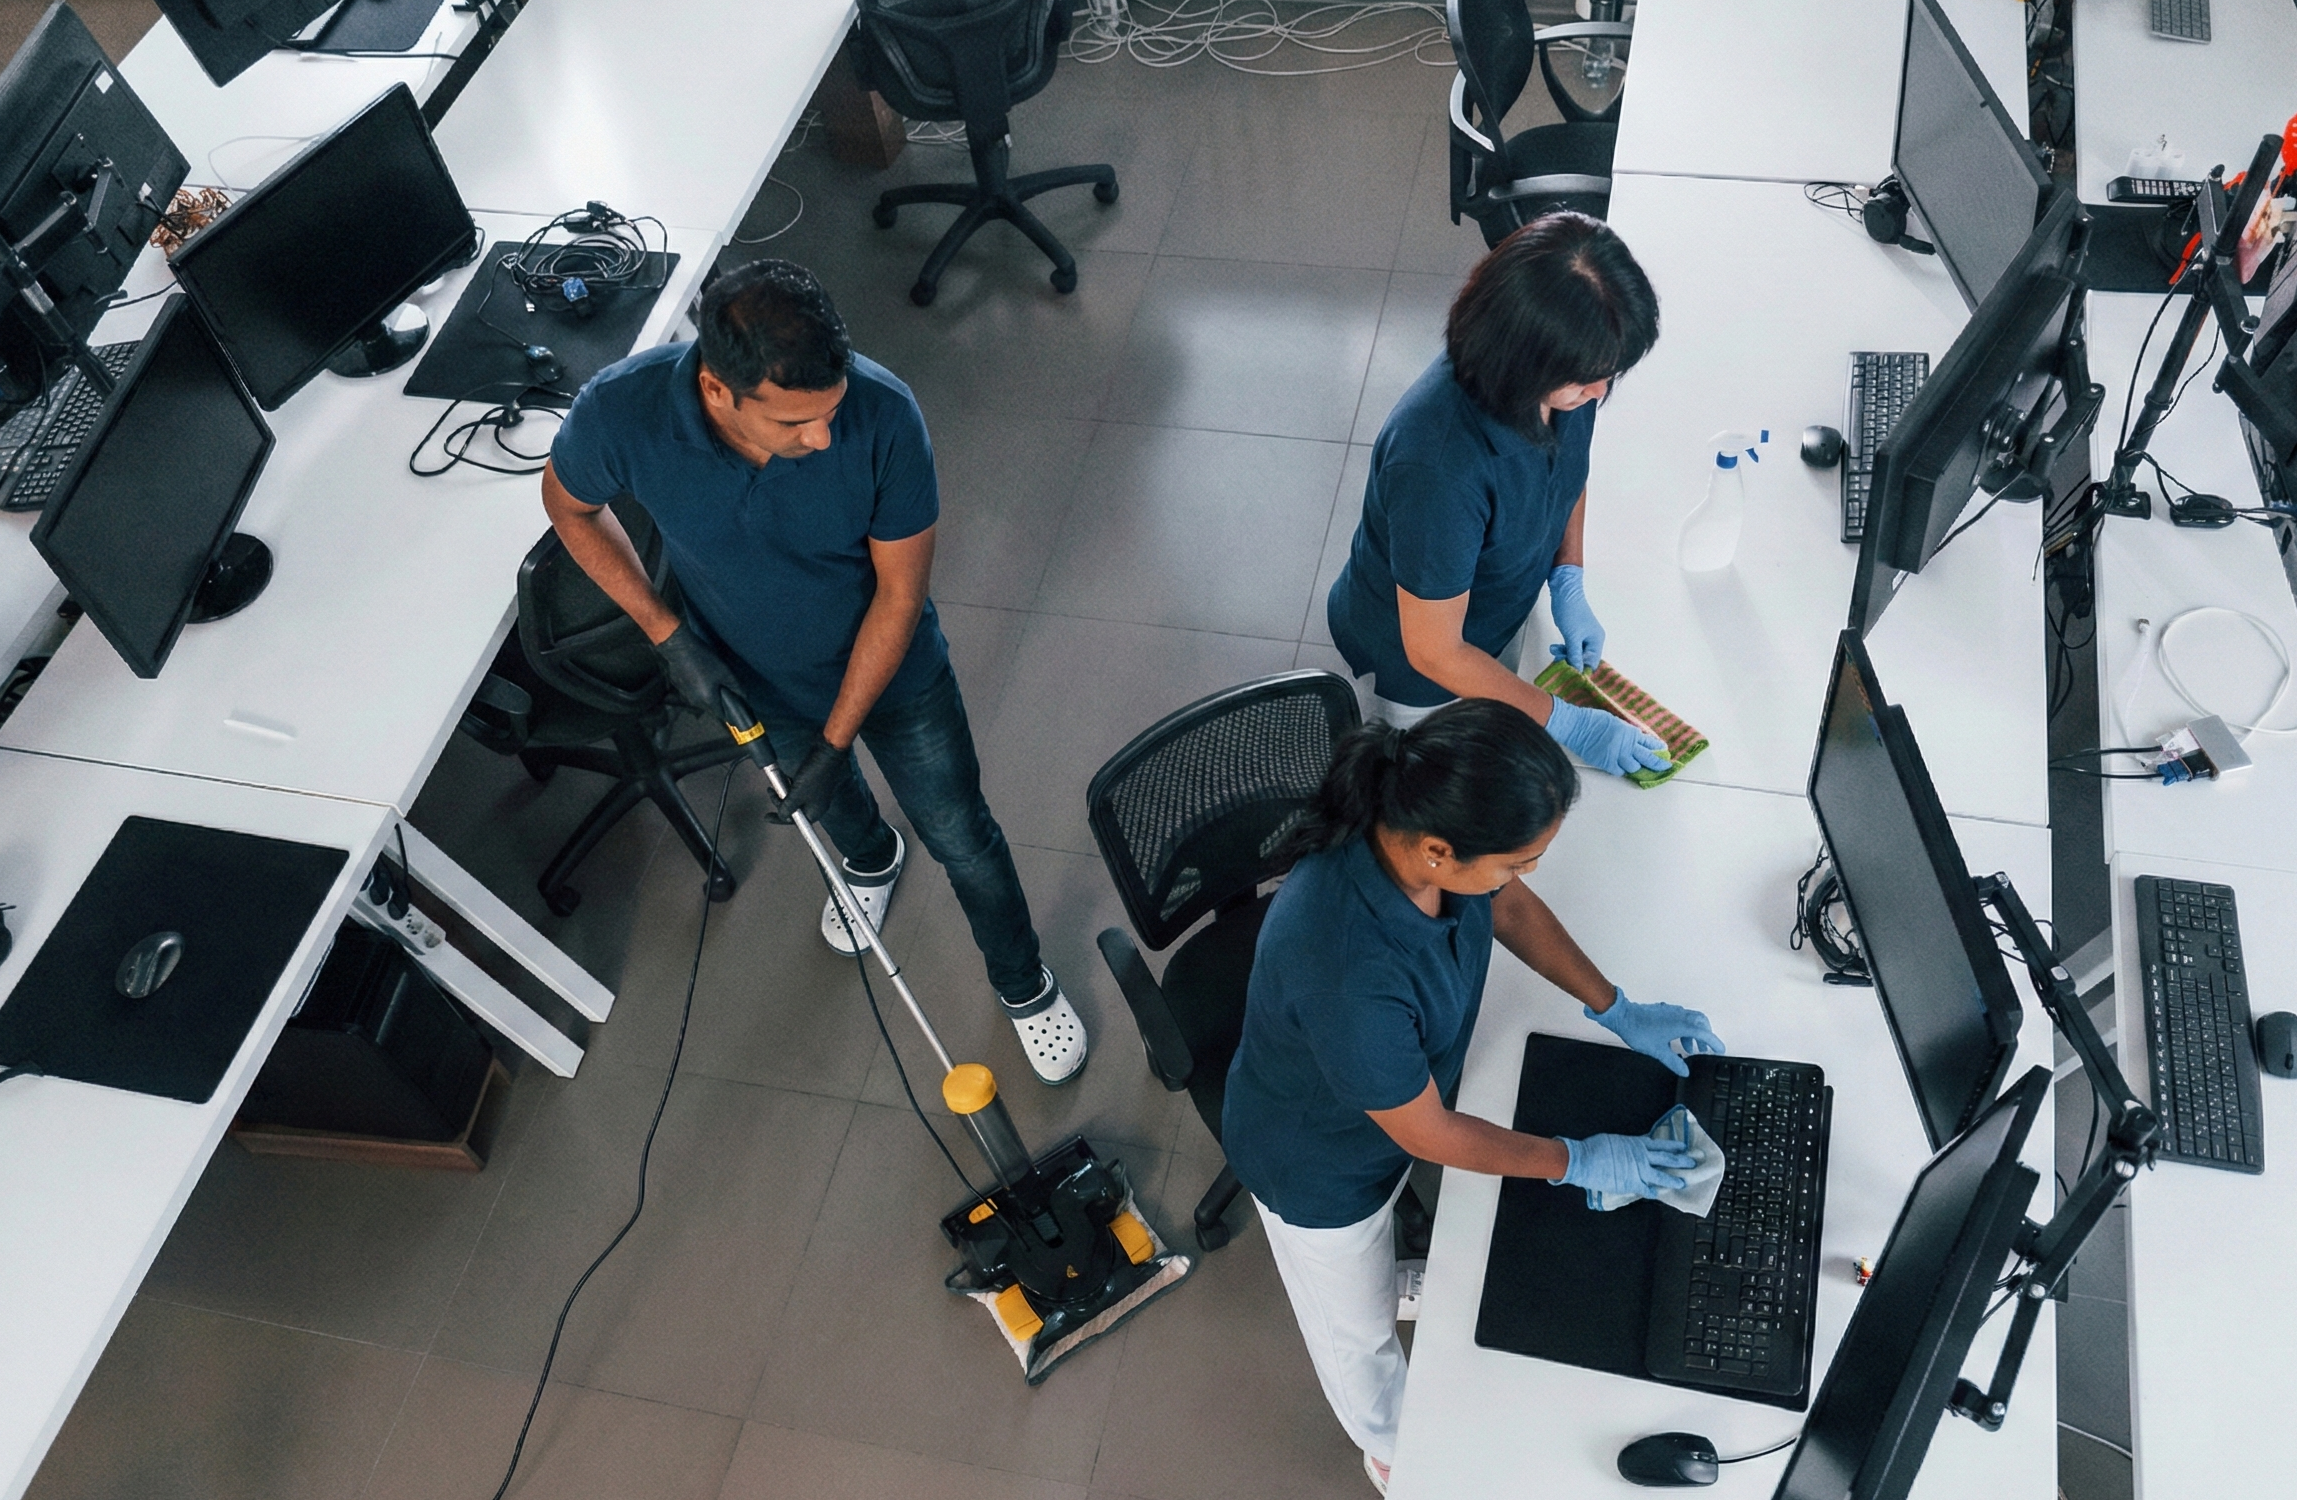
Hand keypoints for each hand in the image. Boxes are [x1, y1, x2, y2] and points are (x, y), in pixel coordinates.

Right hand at [655, 626, 743, 714]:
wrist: (679, 648)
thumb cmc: (704, 659)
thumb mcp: (725, 672)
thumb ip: (736, 687)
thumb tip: (744, 697)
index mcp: (708, 700)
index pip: (721, 714)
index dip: (730, 713)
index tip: (736, 710)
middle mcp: (695, 702)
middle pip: (711, 709)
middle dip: (719, 704)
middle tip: (727, 694)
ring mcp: (685, 695)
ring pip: (701, 702)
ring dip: (708, 697)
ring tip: (714, 685)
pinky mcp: (679, 688)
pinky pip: (692, 694)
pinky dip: (699, 691)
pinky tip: (702, 679)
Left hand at [769, 734, 850, 823]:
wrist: (826, 754)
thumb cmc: (814, 775)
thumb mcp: (797, 795)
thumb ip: (788, 807)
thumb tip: (782, 815)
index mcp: (815, 811)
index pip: (795, 822)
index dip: (780, 819)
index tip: (768, 817)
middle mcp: (815, 804)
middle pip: (794, 810)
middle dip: (781, 802)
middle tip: (771, 792)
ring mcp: (815, 793)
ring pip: (795, 798)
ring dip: (783, 793)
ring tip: (774, 786)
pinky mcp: (813, 782)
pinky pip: (798, 788)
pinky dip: (788, 786)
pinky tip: (782, 780)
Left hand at [1545, 564, 1604, 671]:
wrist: (1564, 593)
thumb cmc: (1571, 613)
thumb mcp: (1572, 637)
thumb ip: (1575, 655)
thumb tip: (1578, 672)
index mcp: (1597, 641)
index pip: (1592, 663)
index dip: (1581, 670)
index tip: (1569, 675)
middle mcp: (1593, 639)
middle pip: (1583, 659)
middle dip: (1571, 662)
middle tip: (1558, 662)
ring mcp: (1584, 636)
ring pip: (1575, 653)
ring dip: (1564, 655)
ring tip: (1554, 651)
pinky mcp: (1575, 632)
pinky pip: (1571, 646)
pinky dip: (1563, 648)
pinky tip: (1555, 647)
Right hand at [1545, 698, 1670, 777]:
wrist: (1577, 726)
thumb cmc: (1592, 719)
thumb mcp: (1616, 721)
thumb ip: (1626, 731)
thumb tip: (1634, 738)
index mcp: (1630, 732)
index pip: (1649, 742)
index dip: (1657, 747)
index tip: (1663, 750)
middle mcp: (1626, 745)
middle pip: (1648, 757)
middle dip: (1658, 763)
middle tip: (1664, 766)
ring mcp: (1617, 755)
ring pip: (1634, 767)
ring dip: (1635, 766)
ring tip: (1635, 765)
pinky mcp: (1606, 763)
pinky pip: (1619, 771)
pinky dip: (1620, 770)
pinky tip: (1619, 766)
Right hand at [1559, 1128, 1697, 1197]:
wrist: (1584, 1160)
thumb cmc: (1594, 1147)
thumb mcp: (1613, 1140)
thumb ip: (1625, 1146)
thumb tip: (1627, 1149)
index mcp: (1637, 1143)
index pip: (1660, 1145)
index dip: (1673, 1146)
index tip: (1683, 1147)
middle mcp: (1641, 1156)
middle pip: (1666, 1158)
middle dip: (1680, 1160)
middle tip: (1692, 1162)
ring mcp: (1638, 1171)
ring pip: (1661, 1175)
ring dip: (1673, 1179)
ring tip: (1683, 1182)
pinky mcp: (1631, 1184)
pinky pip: (1646, 1189)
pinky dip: (1653, 1192)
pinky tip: (1658, 1195)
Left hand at [1587, 988, 1724, 1077]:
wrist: (1622, 1016)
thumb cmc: (1639, 1031)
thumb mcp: (1658, 1051)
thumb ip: (1673, 1062)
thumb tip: (1684, 1071)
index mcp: (1682, 1024)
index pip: (1704, 1033)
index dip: (1714, 1042)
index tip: (1720, 1049)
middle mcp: (1679, 1015)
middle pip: (1701, 1022)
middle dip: (1705, 1036)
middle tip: (1705, 1050)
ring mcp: (1671, 1011)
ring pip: (1690, 1019)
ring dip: (1693, 1033)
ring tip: (1689, 1048)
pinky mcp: (1664, 1010)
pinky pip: (1680, 1018)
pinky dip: (1683, 1028)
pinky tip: (1675, 1039)